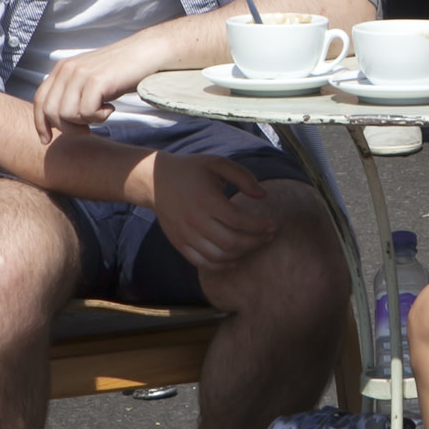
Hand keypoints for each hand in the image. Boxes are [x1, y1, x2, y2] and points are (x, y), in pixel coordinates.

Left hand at [29, 45, 152, 138]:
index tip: (47, 140)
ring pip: (66, 115)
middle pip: (50, 111)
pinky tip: (111, 108)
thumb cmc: (121, 72)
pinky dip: (100, 118)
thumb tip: (55, 121)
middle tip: (87, 130)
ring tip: (102, 113)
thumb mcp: (89, 80)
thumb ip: (71, 93)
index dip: (40, 124)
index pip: (40, 100)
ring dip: (85, 122)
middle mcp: (67, 69)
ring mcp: (80, 74)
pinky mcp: (96, 80)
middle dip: (66, 128)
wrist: (147, 54)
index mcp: (62, 68)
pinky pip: (86, 113)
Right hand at [142, 150, 280, 273]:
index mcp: (207, 199)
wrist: (154, 180)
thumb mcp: (217, 163)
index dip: (260, 227)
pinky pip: (202, 263)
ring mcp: (185, 234)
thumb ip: (243, 177)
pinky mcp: (179, 243)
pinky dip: (221, 265)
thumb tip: (264, 195)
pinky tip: (234, 258)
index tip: (274, 226)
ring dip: (241, 255)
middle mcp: (195, 220)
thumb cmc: (191, 170)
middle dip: (255, 243)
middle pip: (231, 243)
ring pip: (219, 256)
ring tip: (254, 246)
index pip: (239, 221)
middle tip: (268, 238)